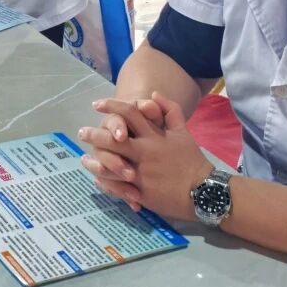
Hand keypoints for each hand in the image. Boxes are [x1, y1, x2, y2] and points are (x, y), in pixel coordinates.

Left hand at [78, 94, 212, 219]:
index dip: (112, 106)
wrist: (204, 191)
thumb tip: (153, 94)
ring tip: (84, 158)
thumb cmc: (191, 160)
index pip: (130, 115)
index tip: (97, 104)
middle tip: (82, 132)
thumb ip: (170, 110)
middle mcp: (144, 152)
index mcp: (153, 136)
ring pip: (111, 165)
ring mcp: (141, 173)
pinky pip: (118, 186)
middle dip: (94, 135)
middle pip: (113, 140)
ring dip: (94, 161)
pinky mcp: (141, 192)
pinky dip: (106, 183)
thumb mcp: (183, 132)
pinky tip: (97, 180)